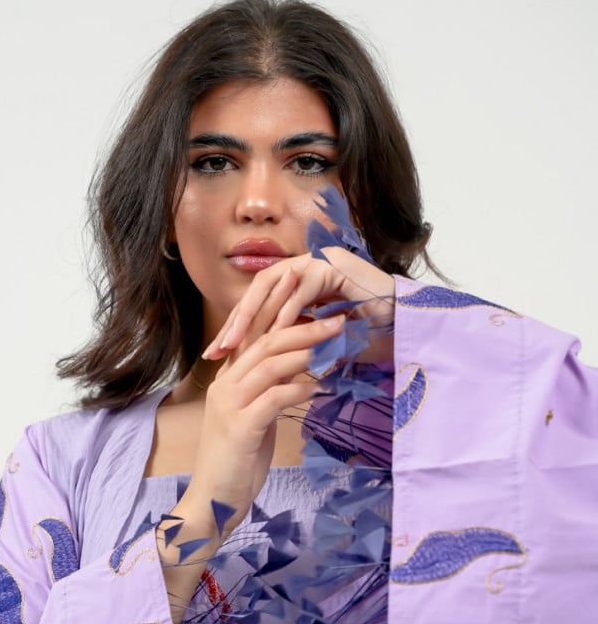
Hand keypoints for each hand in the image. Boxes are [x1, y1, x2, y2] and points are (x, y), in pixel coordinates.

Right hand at [158, 290, 345, 621]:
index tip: (308, 299)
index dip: (278, 312)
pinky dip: (300, 388)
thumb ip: (267, 393)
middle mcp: (224, 387)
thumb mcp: (253, 419)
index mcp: (226, 382)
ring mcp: (230, 406)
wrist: (213, 500)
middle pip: (265, 344)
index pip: (252, 336)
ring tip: (335, 345)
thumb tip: (298, 374)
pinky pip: (275, 398)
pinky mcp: (241, 427)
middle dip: (302, 327)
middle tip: (336, 321)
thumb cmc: (236, 463)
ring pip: (270, 365)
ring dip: (306, 352)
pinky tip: (319, 386)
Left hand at [202, 248, 394, 362]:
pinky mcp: (335, 265)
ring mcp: (321, 260)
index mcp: (298, 281)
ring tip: (238, 344)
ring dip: (256, 315)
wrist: (406, 331)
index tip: (217, 353)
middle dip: (238, 320)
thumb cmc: (365, 340)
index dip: (236, 325)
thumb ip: (288, 343)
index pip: (259, 300)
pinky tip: (273, 335)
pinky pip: (302, 288)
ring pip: (275, 284)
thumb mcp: (315, 342)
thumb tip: (254, 363)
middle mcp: (306, 265)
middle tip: (219, 348)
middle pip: (259, 289)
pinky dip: (287, 312)